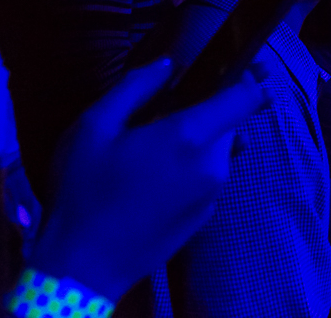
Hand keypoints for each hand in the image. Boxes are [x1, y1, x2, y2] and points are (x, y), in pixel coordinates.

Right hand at [31, 60, 268, 300]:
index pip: (245, 97)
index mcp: (189, 137)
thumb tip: (168, 64)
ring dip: (201, 137)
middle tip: (169, 106)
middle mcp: (213, 165)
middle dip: (209, 108)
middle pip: (231, 121)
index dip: (246, 76)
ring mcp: (213, 194)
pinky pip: (209, 175)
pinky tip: (157, 174)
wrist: (84, 266)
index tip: (230, 64)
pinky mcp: (205, 216)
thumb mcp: (94, 127)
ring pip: (220, 149)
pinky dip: (194, 164)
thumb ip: (136, 87)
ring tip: (157, 142)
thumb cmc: (84, 191)